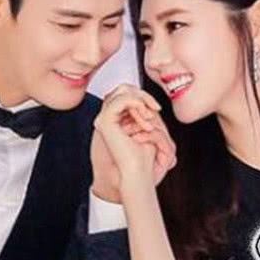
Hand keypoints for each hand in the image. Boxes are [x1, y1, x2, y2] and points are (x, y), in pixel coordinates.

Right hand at [90, 85, 176, 202]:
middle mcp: (108, 117)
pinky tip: (144, 116)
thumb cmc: (144, 155)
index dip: (142, 96)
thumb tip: (148, 100)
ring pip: (122, 90)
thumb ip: (143, 111)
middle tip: (154, 109)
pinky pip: (121, 99)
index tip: (155, 109)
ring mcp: (104, 118)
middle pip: (123, 88)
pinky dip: (137, 103)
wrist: (137, 171)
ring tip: (149, 117)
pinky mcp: (105, 121)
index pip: (125, 93)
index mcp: (116, 118)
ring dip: (141, 100)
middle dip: (143, 95)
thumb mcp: (147, 127)